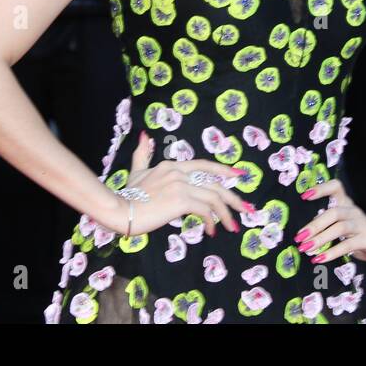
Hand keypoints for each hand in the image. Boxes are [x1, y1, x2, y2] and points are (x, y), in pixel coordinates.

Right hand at [105, 130, 249, 237]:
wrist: (119, 210)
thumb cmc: (128, 194)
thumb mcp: (136, 171)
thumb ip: (142, 154)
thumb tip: (143, 135)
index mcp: (172, 165)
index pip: (204, 165)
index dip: (223, 170)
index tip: (239, 176)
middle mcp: (179, 172)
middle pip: (215, 182)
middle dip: (233, 196)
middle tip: (245, 208)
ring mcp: (181, 185)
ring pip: (214, 197)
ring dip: (226, 213)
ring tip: (232, 226)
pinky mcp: (180, 200)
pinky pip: (205, 210)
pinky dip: (212, 221)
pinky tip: (213, 230)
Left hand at [293, 178, 365, 265]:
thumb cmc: (357, 233)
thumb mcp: (343, 223)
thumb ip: (327, 223)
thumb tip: (304, 232)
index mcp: (346, 203)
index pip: (336, 187)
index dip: (321, 189)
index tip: (304, 195)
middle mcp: (353, 211)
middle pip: (334, 212)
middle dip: (314, 225)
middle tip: (299, 237)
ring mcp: (362, 225)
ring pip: (340, 228)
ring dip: (321, 239)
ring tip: (306, 248)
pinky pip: (348, 245)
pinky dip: (332, 252)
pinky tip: (320, 259)